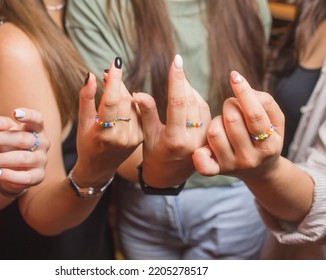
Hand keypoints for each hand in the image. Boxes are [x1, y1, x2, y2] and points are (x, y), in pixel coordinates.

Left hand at [0, 108, 48, 193]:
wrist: (14, 170)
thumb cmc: (11, 145)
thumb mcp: (6, 132)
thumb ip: (2, 124)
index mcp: (37, 129)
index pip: (37, 119)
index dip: (28, 115)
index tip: (15, 113)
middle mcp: (43, 143)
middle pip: (22, 138)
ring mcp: (42, 160)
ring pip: (22, 158)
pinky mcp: (39, 176)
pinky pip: (25, 177)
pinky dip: (8, 175)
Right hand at [73, 57, 142, 186]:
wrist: (99, 167)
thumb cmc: (86, 143)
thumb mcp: (81, 122)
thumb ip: (85, 98)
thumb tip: (89, 75)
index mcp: (103, 133)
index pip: (111, 101)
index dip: (114, 80)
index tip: (115, 62)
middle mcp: (121, 137)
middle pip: (124, 100)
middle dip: (117, 84)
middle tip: (109, 75)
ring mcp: (134, 138)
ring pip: (134, 104)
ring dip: (125, 93)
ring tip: (114, 90)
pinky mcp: (141, 138)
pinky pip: (139, 113)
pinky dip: (132, 104)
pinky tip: (124, 103)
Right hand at [134, 54, 210, 186]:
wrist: (168, 176)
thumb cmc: (153, 155)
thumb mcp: (146, 135)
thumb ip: (146, 113)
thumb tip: (138, 92)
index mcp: (174, 140)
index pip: (178, 103)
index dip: (177, 80)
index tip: (176, 61)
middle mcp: (193, 140)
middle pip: (191, 101)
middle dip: (183, 81)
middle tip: (176, 67)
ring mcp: (204, 140)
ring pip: (201, 105)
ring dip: (191, 89)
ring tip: (180, 81)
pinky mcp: (210, 138)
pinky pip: (206, 112)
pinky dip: (197, 99)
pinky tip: (188, 94)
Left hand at [193, 71, 284, 182]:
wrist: (260, 171)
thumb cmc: (266, 137)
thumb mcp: (276, 122)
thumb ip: (266, 102)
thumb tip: (245, 90)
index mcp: (268, 145)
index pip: (254, 114)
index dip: (243, 92)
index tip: (234, 76)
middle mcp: (250, 158)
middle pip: (232, 120)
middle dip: (230, 106)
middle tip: (232, 107)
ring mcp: (231, 165)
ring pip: (215, 132)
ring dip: (217, 120)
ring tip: (224, 123)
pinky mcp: (216, 171)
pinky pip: (202, 161)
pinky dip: (200, 153)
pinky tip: (203, 147)